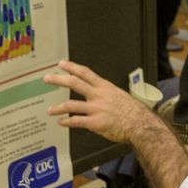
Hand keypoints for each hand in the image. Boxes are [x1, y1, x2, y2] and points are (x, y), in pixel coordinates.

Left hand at [44, 59, 159, 143]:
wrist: (139, 123)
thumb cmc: (133, 112)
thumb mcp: (120, 96)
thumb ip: (107, 95)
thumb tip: (101, 97)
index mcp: (104, 87)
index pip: (85, 73)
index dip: (72, 67)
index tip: (62, 64)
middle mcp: (98, 96)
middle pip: (75, 83)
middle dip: (59, 80)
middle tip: (47, 78)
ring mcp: (95, 109)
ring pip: (72, 105)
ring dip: (58, 107)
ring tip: (50, 110)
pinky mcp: (95, 123)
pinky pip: (77, 121)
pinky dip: (67, 122)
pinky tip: (61, 122)